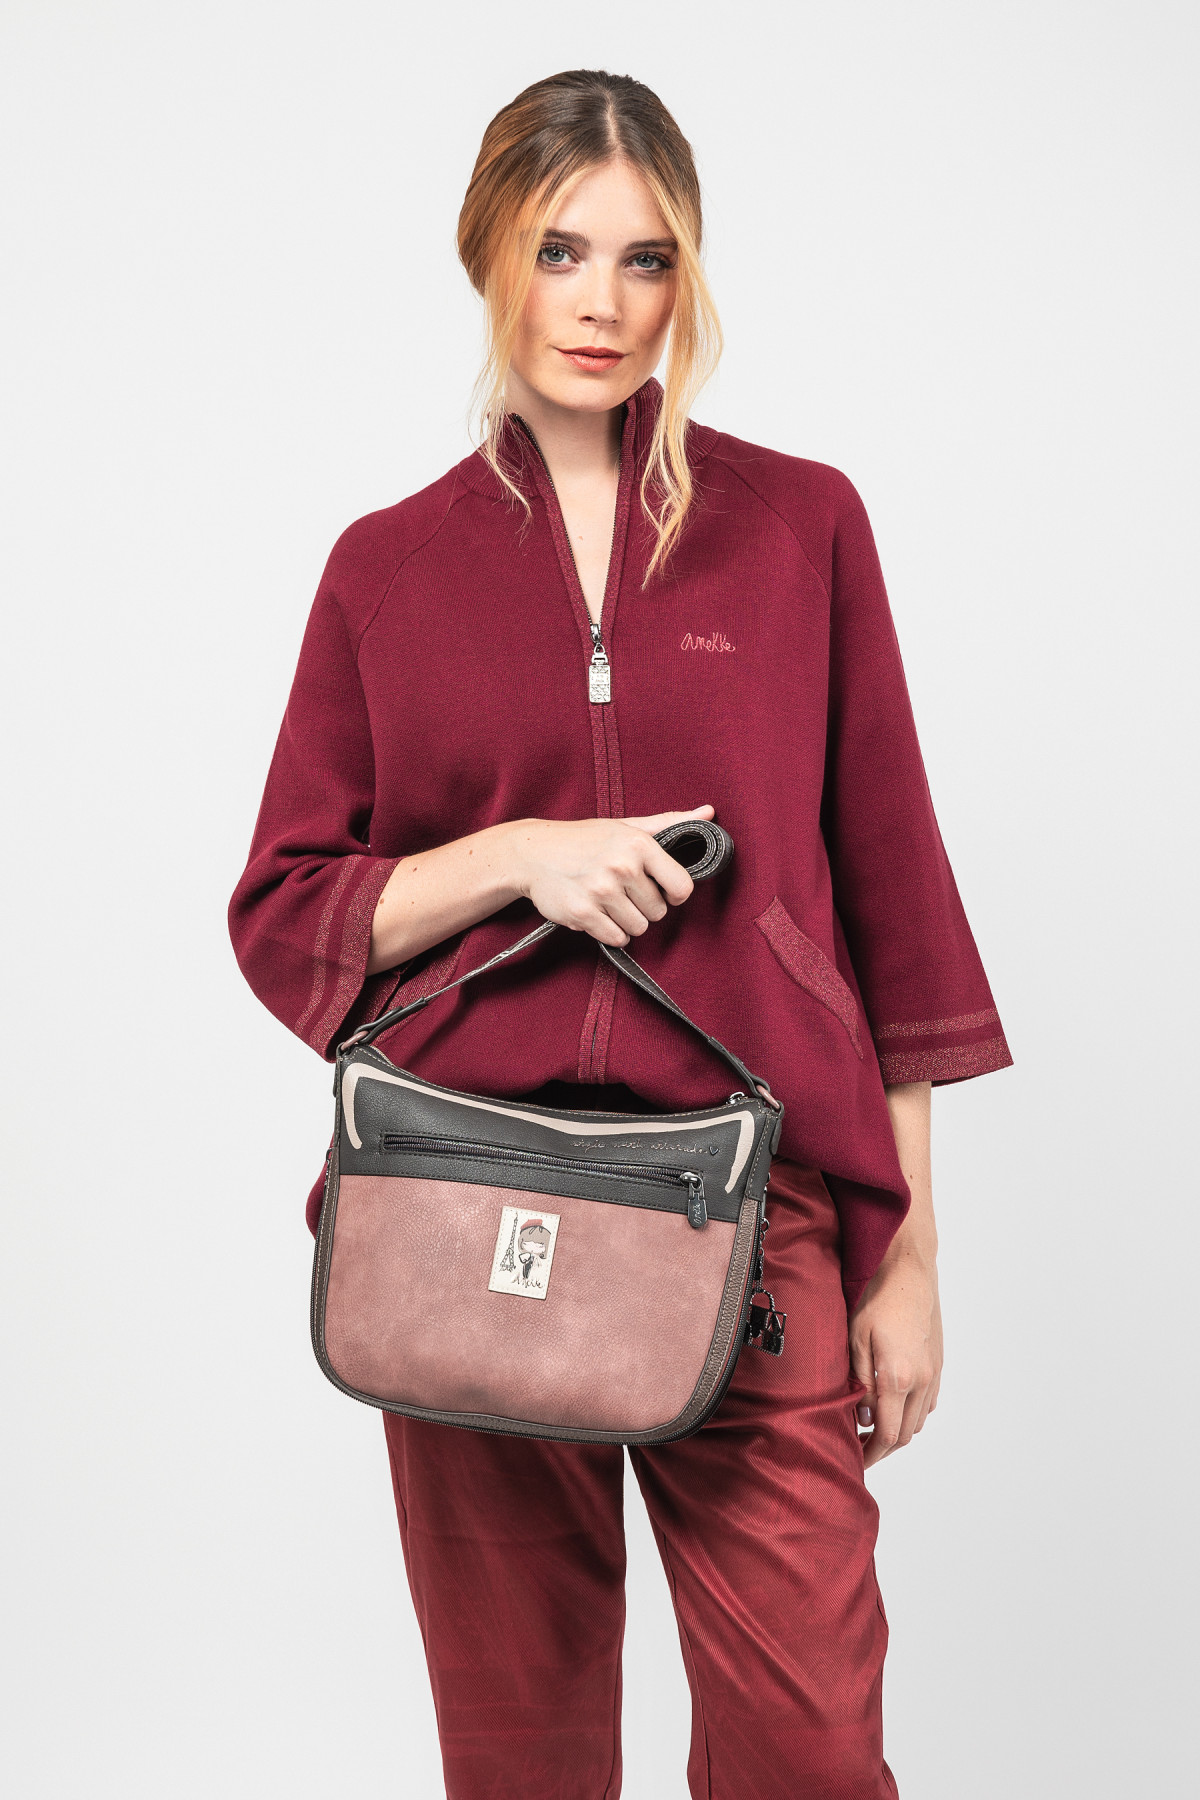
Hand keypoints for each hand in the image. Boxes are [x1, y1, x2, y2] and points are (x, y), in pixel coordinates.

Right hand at [507, 805, 715, 946]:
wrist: (533, 852)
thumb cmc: (584, 839)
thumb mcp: (626, 826)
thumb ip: (669, 822)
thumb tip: (709, 813)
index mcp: (638, 844)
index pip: (682, 887)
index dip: (674, 894)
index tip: (663, 891)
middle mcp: (622, 866)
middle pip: (658, 912)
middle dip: (643, 906)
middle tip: (621, 891)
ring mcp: (601, 891)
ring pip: (638, 928)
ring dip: (626, 921)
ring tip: (608, 902)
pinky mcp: (583, 913)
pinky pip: (616, 938)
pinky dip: (608, 931)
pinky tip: (596, 912)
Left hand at [848, 1225, 942, 1467]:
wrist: (909, 1268)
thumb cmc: (876, 1297)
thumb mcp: (855, 1339)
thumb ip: (860, 1382)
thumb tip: (864, 1416)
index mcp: (897, 1378)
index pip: (887, 1434)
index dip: (871, 1454)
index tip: (856, 1461)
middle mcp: (921, 1380)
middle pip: (905, 1434)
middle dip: (883, 1448)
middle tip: (860, 1450)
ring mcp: (933, 1372)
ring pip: (918, 1420)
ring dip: (898, 1431)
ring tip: (873, 1429)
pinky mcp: (938, 1362)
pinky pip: (928, 1402)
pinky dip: (912, 1413)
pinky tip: (894, 1406)